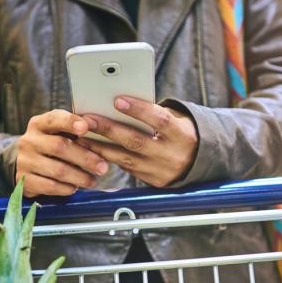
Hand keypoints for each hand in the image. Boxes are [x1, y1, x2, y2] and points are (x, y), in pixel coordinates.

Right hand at [16, 109, 108, 196]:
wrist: (23, 165)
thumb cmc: (49, 145)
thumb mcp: (55, 132)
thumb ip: (72, 130)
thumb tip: (100, 130)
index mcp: (39, 124)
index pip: (54, 119)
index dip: (70, 122)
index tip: (86, 127)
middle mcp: (29, 141)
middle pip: (59, 147)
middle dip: (85, 158)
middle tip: (103, 167)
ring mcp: (25, 161)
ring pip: (57, 170)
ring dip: (79, 177)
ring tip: (93, 181)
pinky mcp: (25, 181)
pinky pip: (50, 186)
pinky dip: (66, 188)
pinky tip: (75, 188)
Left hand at [77, 97, 197, 187]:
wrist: (199, 162)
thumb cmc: (181, 132)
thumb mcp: (177, 119)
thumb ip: (154, 114)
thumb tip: (119, 103)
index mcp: (182, 135)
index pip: (160, 120)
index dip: (139, 110)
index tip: (117, 100)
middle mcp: (172, 155)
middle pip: (136, 141)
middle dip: (109, 129)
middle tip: (87, 119)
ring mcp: (162, 171)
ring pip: (127, 160)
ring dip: (101, 147)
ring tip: (82, 137)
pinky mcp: (153, 182)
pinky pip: (128, 170)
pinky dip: (110, 159)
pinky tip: (95, 150)